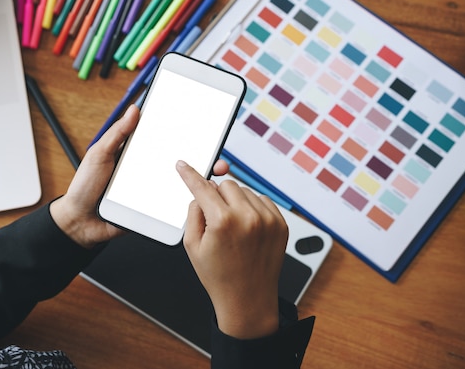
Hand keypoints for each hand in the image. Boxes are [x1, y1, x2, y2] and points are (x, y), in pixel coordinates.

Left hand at [49, 105, 230, 249]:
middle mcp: (148, 169)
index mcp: (137, 153)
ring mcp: (153, 189)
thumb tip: (134, 109)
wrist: (80, 222)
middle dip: (201, 156)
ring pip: (181, 182)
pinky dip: (187, 199)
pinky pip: (173, 203)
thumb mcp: (99, 155)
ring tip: (213, 172)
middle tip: (215, 153)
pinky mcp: (153, 208)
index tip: (200, 124)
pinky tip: (199, 194)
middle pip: (179, 160)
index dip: (181, 132)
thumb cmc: (85, 187)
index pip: (163, 139)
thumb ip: (117, 134)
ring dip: (200, 178)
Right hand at [176, 160, 287, 338]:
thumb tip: (200, 191)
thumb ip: (194, 212)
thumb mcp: (192, 245)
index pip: (202, 187)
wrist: (248, 299)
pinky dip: (252, 208)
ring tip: (233, 228)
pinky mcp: (280, 224)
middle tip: (215, 216)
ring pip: (245, 191)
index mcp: (222, 222)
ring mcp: (267, 220)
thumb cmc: (218, 275)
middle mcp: (247, 217)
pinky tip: (247, 228)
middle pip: (226, 184)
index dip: (190, 174)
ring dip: (235, 202)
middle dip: (217, 195)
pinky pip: (262, 200)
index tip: (184, 165)